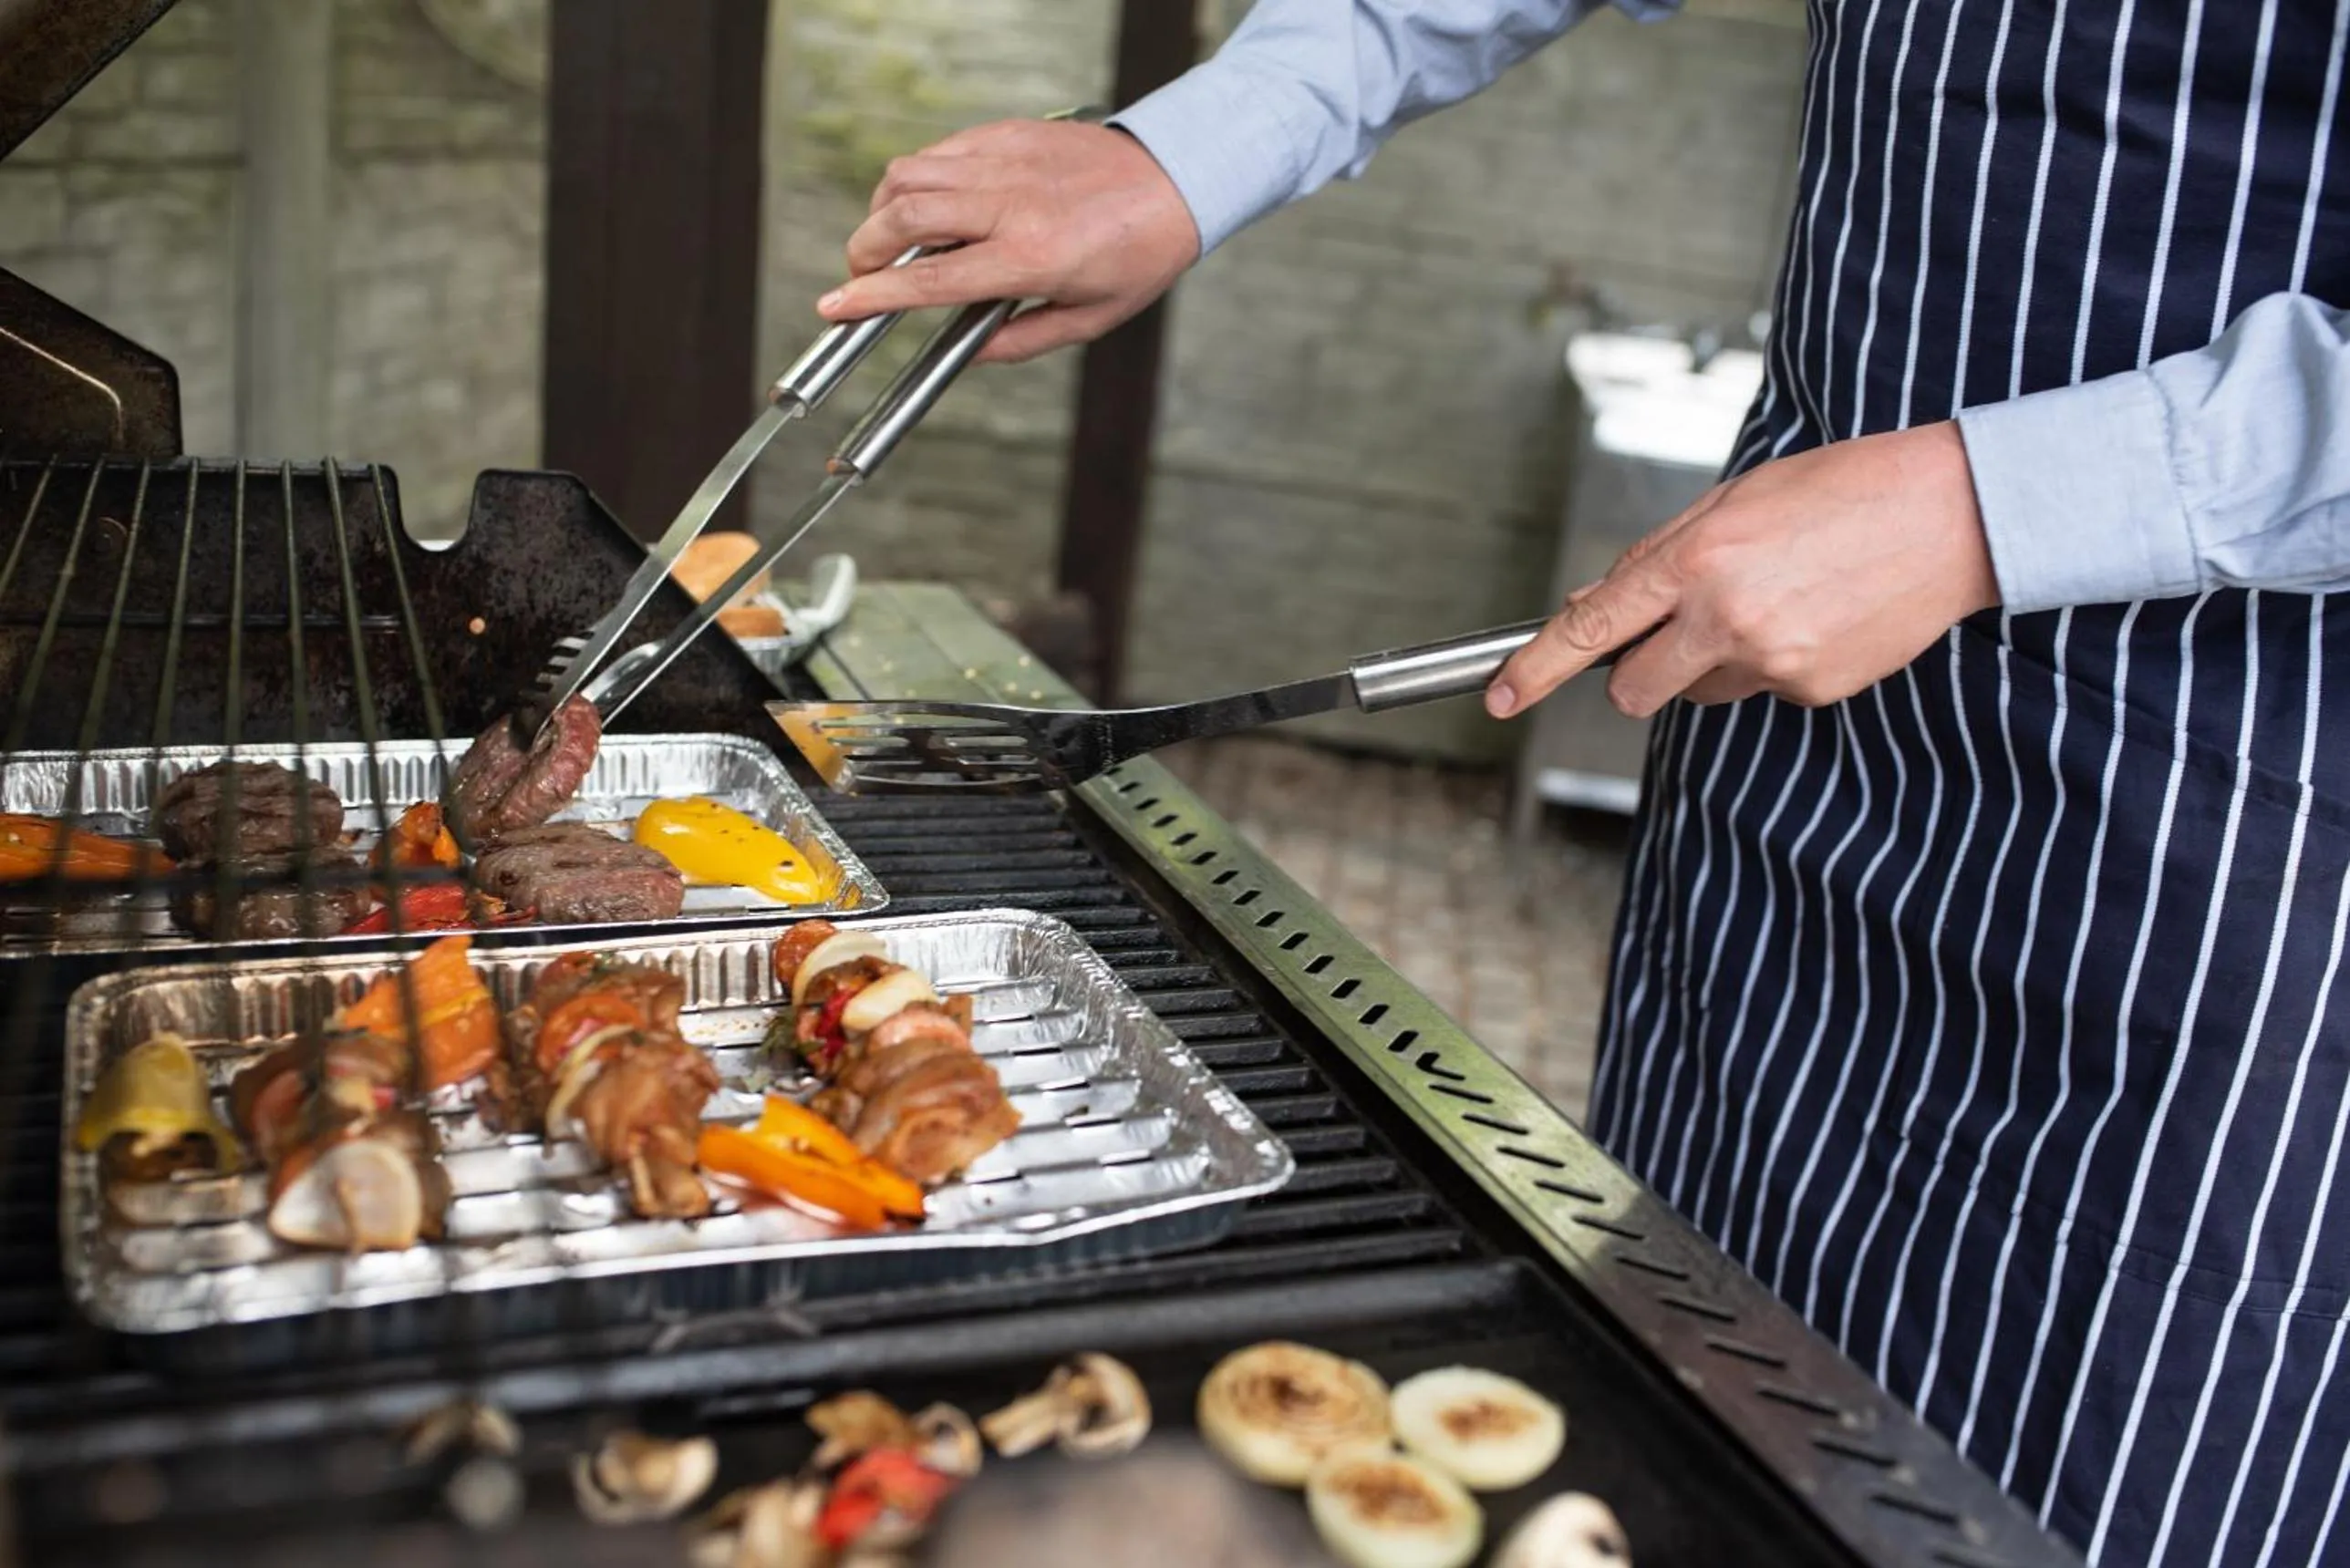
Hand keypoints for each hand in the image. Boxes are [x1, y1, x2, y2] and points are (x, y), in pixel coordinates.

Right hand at [816, 120, 1201, 363]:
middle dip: (865, 248)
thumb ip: (1020, 341)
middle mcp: (1009, 203)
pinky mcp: (1006, 132)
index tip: (834, 306)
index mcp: (1030, 258)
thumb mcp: (1088, 320)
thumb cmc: (1138, 254)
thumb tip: (967, 355)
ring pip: (910, 174)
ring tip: (891, 237)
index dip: (872, 296)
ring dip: (883, 209)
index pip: (930, 280)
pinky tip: (930, 203)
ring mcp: (1005, 161)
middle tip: (860, 272)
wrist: (1176, 180)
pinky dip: (917, 178)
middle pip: (902, 216)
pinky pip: (939, 151)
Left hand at [1486, 421, 1999, 718]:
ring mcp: (1772, 661)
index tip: (1502, 693)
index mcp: (1695, 559)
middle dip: (1636, 671)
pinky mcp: (1812, 689)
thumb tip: (1590, 603)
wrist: (1954, 514)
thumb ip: (1654, 557)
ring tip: (1774, 601)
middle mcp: (1725, 618)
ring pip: (1700, 691)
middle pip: (1633, 688)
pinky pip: (1762, 691)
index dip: (1536, 666)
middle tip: (1674, 631)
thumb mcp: (1732, 500)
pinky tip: (1816, 616)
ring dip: (1710, 661)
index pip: (1591, 628)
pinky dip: (1773, 663)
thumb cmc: (1840, 490)